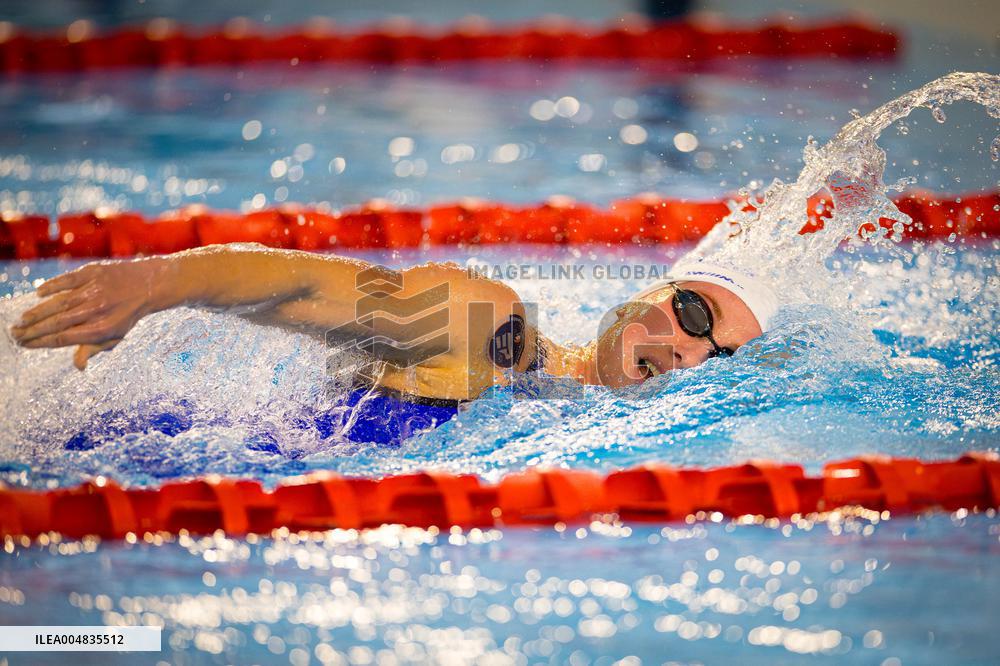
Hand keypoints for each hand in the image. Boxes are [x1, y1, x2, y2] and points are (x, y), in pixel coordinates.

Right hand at [10, 259, 165, 368]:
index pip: (65, 338)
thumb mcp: (116, 335)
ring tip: (21, 321)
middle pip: (58, 323)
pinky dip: (51, 286)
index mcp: (102, 329)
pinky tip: (38, 294)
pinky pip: (67, 280)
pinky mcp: (93, 272)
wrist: (149, 284)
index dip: (42, 342)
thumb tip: (78, 367)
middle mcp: (97, 310)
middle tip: (14, 335)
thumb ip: (94, 349)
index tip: (25, 345)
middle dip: (33, 330)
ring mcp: (94, 290)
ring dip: (37, 313)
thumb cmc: (126, 313)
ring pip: (59, 303)